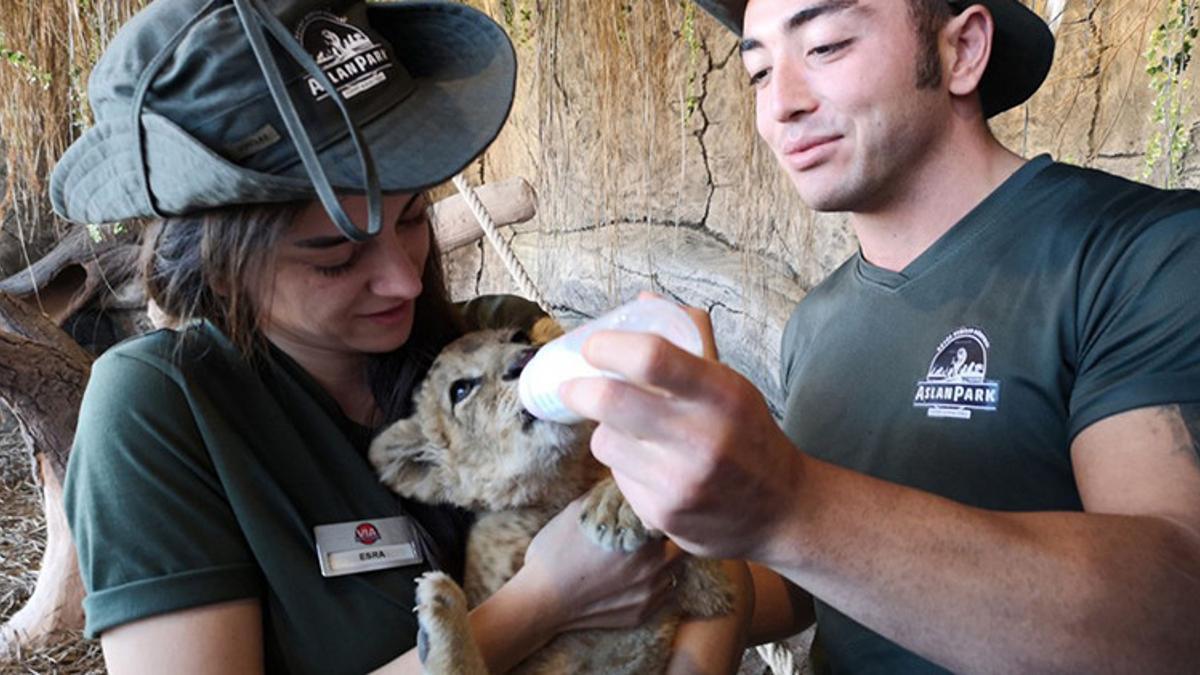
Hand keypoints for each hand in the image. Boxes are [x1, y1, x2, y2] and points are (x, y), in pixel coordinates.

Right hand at [518, 496, 682, 632]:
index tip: (657, 505)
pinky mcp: (643, 612)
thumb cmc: (556, 552)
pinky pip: (665, 592)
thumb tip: (625, 480)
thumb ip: (610, 496)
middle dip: (671, 534)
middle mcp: (652, 566)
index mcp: (639, 536)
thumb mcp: (579, 511)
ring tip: (644, 551)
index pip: (673, 517)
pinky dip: (658, 580)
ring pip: (677, 569)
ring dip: (666, 557)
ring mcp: (650, 593)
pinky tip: (636, 573)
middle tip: (652, 528)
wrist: (541, 600)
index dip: (667, 509)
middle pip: (681, 543)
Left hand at [559, 306, 805, 562]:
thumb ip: (689, 338)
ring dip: (607, 431)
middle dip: (578, 389)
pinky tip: (653, 468)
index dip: (608, 347)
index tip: (592, 347)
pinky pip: (617, 477)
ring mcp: (679, 481)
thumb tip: (642, 300)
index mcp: (721, 393)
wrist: (781, 511)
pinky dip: (624, 466)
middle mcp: (701, 437)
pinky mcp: (662, 515)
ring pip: (605, 441)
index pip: (651, 356)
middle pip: (609, 400)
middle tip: (572, 386)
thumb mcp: (731, 383)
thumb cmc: (747, 434)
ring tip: (633, 433)